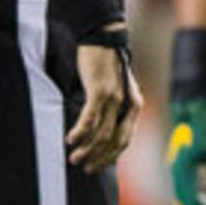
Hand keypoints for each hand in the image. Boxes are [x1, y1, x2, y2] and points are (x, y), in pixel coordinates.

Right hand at [66, 32, 142, 172]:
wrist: (102, 36)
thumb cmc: (104, 63)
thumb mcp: (114, 87)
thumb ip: (112, 107)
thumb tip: (101, 128)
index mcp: (134, 105)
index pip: (126, 139)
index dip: (111, 156)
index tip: (98, 166)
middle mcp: (128, 104)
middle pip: (115, 141)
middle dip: (99, 158)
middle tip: (85, 167)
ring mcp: (115, 98)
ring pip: (102, 133)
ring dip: (87, 149)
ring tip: (74, 158)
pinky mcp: (100, 90)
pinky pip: (90, 118)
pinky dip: (80, 132)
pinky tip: (71, 140)